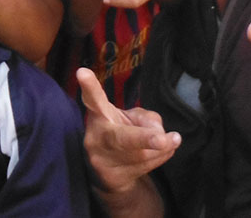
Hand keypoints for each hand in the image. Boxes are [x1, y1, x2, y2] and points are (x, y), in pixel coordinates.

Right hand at [77, 68, 179, 194]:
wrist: (107, 173)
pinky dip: (161, 157)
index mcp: (99, 115)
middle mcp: (96, 137)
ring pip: (142, 155)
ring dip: (163, 148)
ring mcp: (101, 160)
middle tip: (163, 139)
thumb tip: (159, 135)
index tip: (82, 72)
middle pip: (121, 137)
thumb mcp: (132, 118)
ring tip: (169, 140)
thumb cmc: (122, 134)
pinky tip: (160, 152)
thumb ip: (147, 119)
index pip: (93, 99)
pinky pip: (146, 167)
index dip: (89, 86)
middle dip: (144, 138)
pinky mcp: (111, 178)